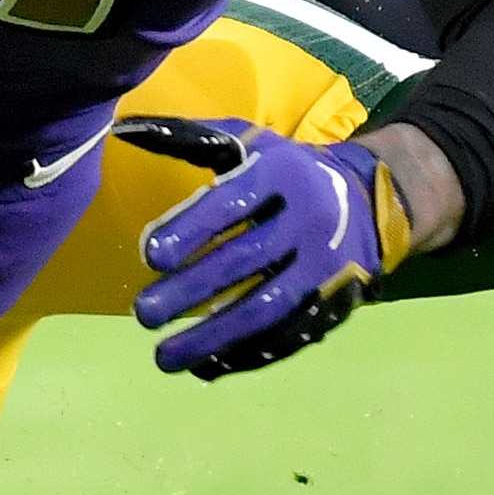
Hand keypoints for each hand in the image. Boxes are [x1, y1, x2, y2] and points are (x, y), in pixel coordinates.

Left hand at [120, 115, 413, 378]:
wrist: (370, 203)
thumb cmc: (287, 172)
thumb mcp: (249, 142)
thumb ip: (188, 138)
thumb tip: (123, 129)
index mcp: (282, 174)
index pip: (233, 202)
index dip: (192, 228)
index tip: (151, 256)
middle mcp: (308, 220)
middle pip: (245, 261)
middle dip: (191, 290)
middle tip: (142, 314)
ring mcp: (324, 268)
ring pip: (266, 309)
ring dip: (212, 336)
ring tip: (163, 357)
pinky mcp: (333, 304)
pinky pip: (287, 335)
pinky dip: (245, 354)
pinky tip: (205, 365)